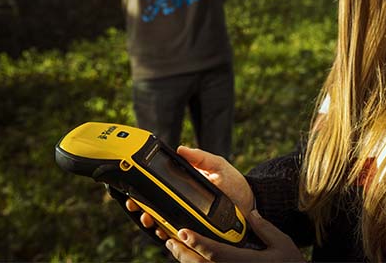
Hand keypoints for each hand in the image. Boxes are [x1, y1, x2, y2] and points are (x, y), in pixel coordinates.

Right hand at [126, 147, 254, 238]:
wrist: (251, 203)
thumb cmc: (234, 183)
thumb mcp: (218, 166)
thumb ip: (200, 157)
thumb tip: (181, 149)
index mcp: (185, 187)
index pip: (160, 190)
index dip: (144, 191)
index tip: (134, 190)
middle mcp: (183, 205)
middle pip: (156, 208)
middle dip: (142, 208)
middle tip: (137, 205)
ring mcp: (189, 220)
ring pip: (163, 224)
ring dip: (152, 222)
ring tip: (149, 218)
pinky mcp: (197, 233)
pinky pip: (179, 237)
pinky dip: (169, 236)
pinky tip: (165, 231)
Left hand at [166, 210, 305, 262]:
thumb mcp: (282, 243)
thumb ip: (265, 228)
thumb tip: (251, 212)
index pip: (215, 252)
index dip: (197, 243)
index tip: (183, 232)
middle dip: (183, 253)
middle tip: (171, 239)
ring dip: (186, 261)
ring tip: (177, 248)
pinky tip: (194, 260)